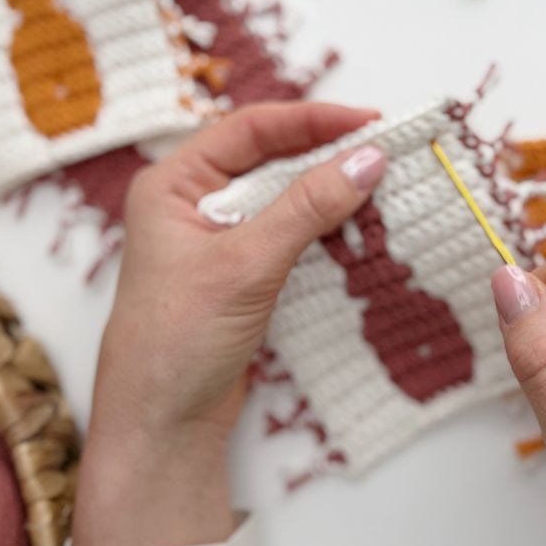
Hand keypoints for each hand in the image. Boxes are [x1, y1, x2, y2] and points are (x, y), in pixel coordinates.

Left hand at [73, 102, 386, 545]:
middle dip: (324, 153)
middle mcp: (191, 203)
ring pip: (281, 198)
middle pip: (268, 159)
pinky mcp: (238, 275)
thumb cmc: (178, 339)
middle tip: (384, 149)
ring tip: (380, 184)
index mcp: (172, 184)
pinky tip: (355, 227)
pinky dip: (321, 228)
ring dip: (326, 191)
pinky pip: (286, 235)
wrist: (161, 425)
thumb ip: (308, 207)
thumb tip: (368, 159)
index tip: (368, 122)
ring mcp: (215, 241)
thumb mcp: (246, 263)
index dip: (312, 120)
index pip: (250, 130)